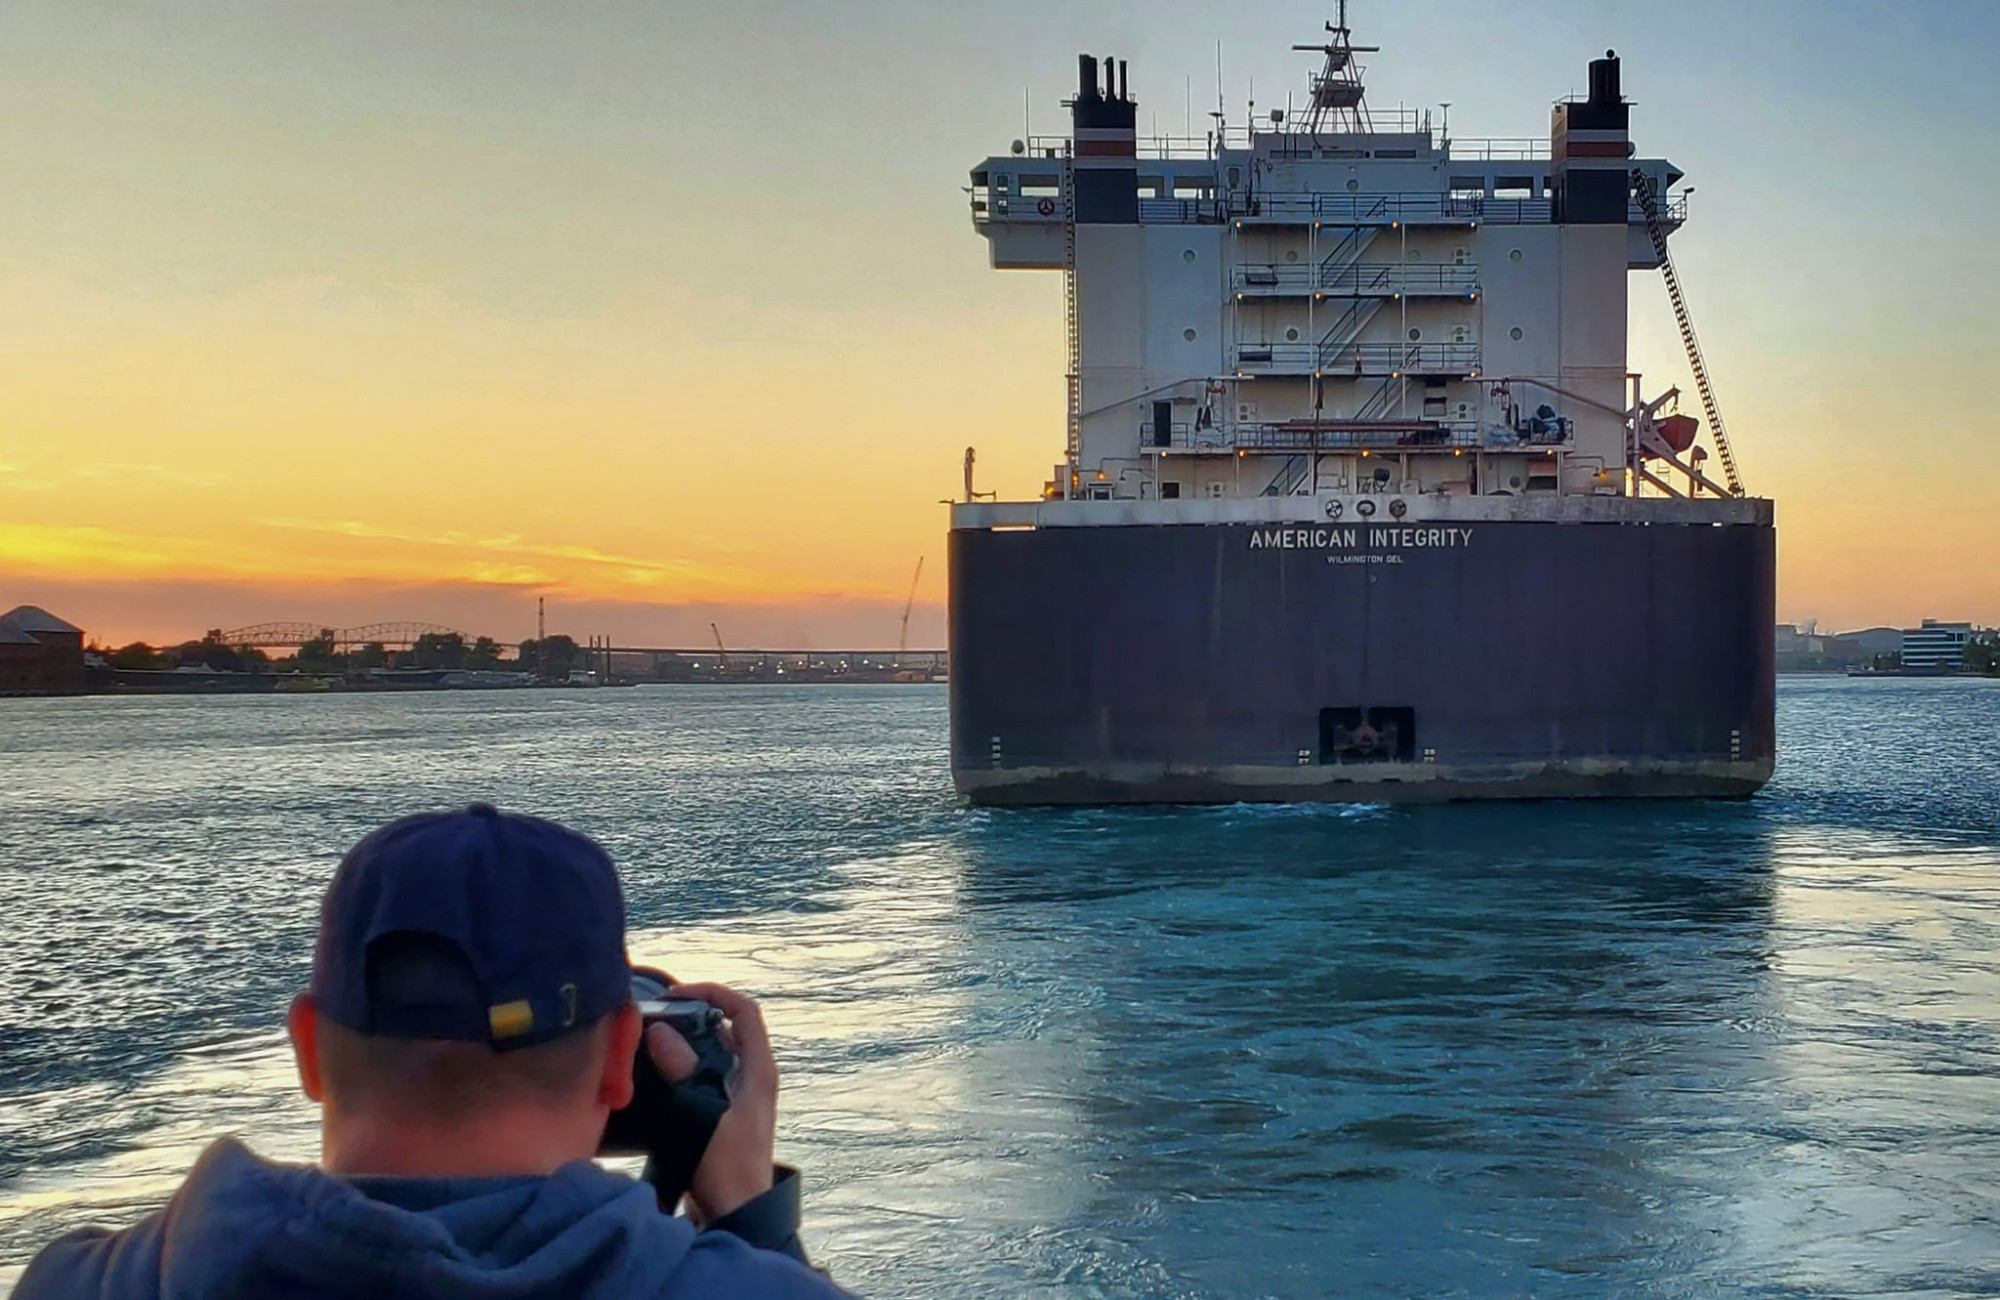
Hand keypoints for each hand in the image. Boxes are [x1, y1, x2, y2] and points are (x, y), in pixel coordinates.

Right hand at [643, 980, 777, 1224]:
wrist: (734, 1217)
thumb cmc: (729, 1170)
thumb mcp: (706, 1118)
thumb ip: (686, 1077)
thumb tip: (662, 1034)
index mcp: (759, 1070)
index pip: (745, 1011)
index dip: (713, 993)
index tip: (677, 996)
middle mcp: (749, 1076)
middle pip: (721, 1029)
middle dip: (688, 1018)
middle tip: (651, 1019)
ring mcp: (732, 1095)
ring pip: (705, 1054)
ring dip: (678, 1045)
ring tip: (643, 1042)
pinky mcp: (714, 1113)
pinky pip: (694, 1078)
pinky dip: (674, 1070)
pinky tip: (648, 1077)